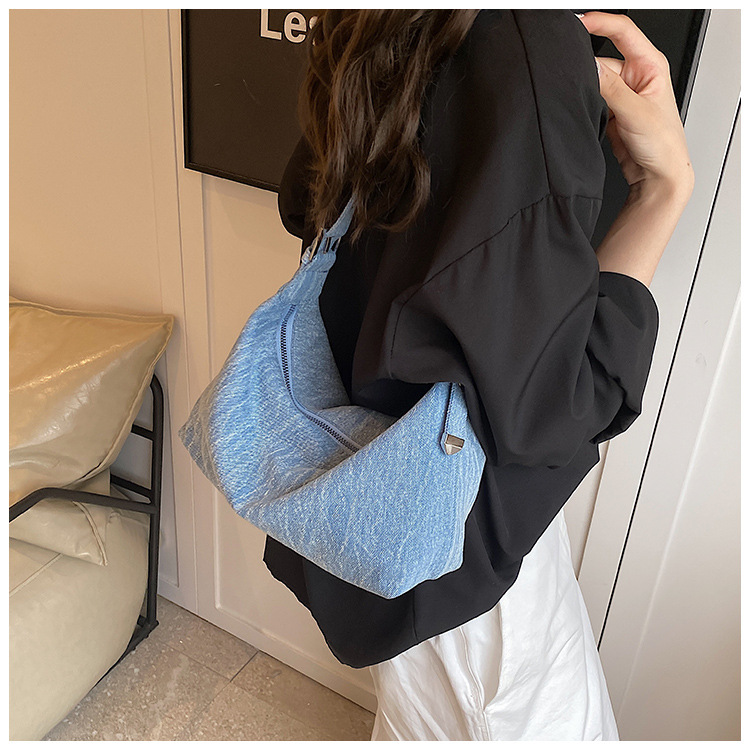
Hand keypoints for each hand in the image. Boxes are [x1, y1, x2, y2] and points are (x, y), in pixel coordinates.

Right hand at [577, 12, 694, 200]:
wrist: (658, 176)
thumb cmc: (663, 144)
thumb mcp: (636, 112)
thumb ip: (610, 88)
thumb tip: (588, 67)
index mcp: (650, 65)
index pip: (623, 31)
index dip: (600, 23)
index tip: (577, 24)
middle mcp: (636, 76)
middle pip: (603, 57)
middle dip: (586, 64)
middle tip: (569, 71)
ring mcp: (622, 94)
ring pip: (594, 80)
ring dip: (585, 87)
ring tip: (580, 98)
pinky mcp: (610, 110)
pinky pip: (591, 99)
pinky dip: (584, 102)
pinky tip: (581, 108)